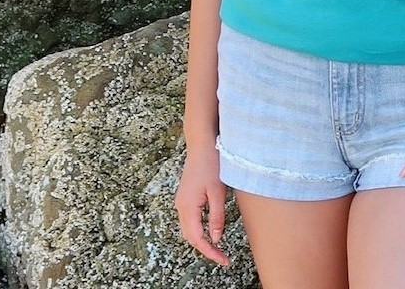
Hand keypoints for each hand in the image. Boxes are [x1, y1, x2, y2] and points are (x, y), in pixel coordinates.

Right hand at [175, 144, 230, 265]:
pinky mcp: (185, 197)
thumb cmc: (212, 165)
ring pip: (190, 229)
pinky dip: (199, 228)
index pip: (197, 239)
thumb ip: (217, 217)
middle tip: (223, 257)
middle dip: (206, 249)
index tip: (223, 260)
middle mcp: (180, 207)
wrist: (202, 145)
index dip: (210, 252)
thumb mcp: (218, 192)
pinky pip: (191, 219)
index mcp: (187, 207)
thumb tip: (216, 238)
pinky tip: (211, 230)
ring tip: (218, 248)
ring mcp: (181, 202)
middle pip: (190, 236)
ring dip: (202, 239)